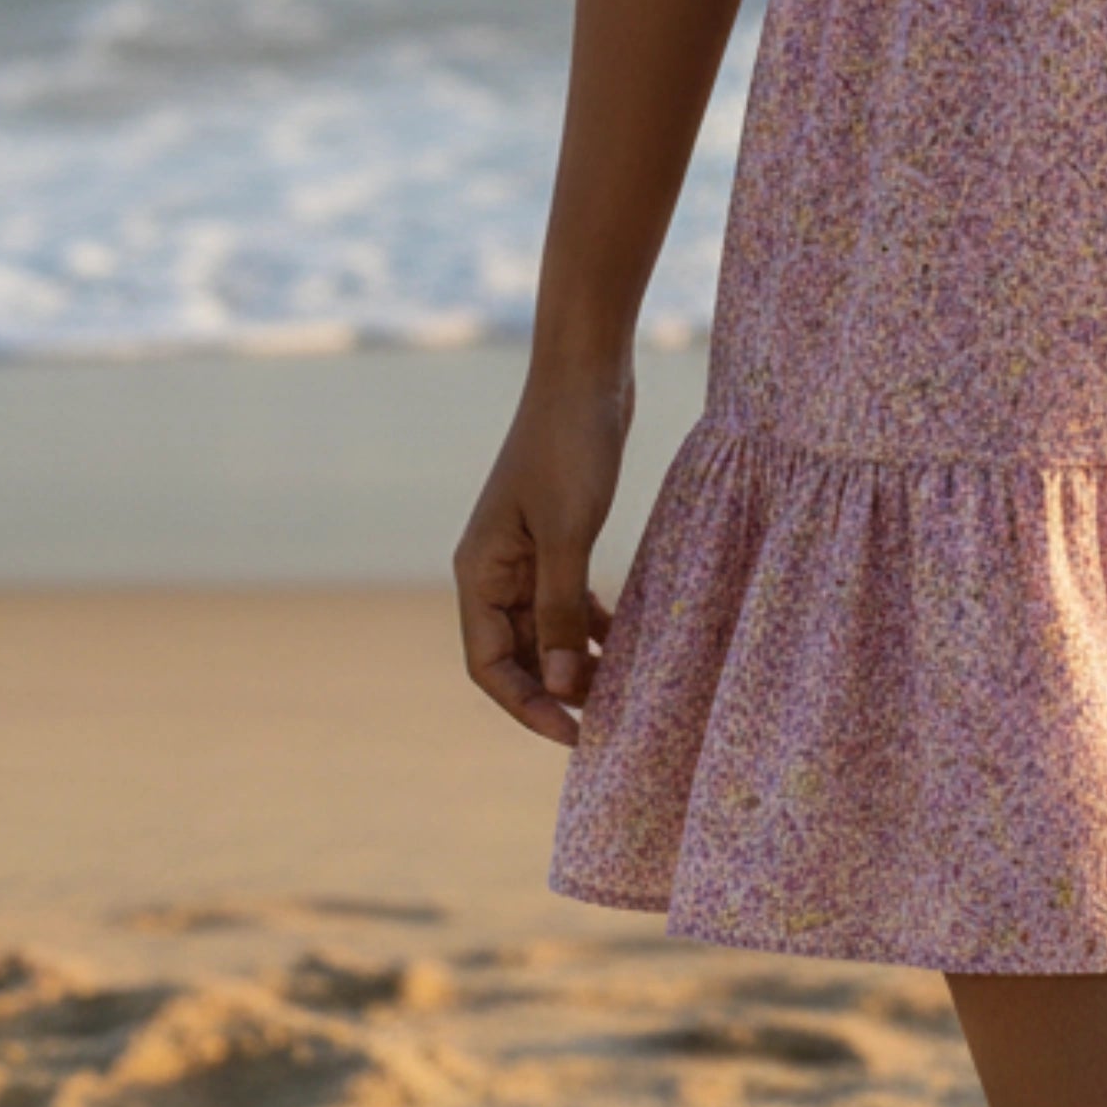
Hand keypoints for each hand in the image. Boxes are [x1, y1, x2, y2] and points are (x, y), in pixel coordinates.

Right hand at [454, 371, 635, 744]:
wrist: (586, 372)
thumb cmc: (570, 446)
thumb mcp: (568, 534)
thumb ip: (563, 613)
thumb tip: (563, 689)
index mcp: (479, 572)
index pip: (488, 665)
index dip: (527, 706)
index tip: (575, 734)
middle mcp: (494, 569)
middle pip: (516, 655)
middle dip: (555, 691)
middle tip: (606, 722)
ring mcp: (525, 553)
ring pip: (546, 630)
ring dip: (577, 661)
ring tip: (623, 691)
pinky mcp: (558, 535)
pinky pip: (568, 599)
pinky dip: (593, 624)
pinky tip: (627, 642)